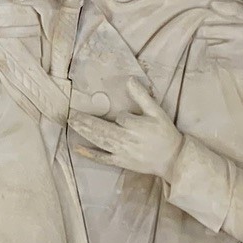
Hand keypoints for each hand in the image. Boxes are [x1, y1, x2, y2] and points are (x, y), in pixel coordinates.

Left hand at [69, 79, 184, 177]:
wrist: (172, 159)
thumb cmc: (165, 134)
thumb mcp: (157, 113)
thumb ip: (142, 96)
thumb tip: (129, 79)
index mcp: (137, 127)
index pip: (121, 117)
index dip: (122, 116)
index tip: (125, 116)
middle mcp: (127, 140)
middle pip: (103, 129)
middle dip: (86, 122)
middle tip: (71, 113)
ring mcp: (122, 153)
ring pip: (100, 141)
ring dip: (84, 132)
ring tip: (71, 123)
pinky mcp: (120, 162)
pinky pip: (102, 158)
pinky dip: (89, 154)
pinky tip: (76, 148)